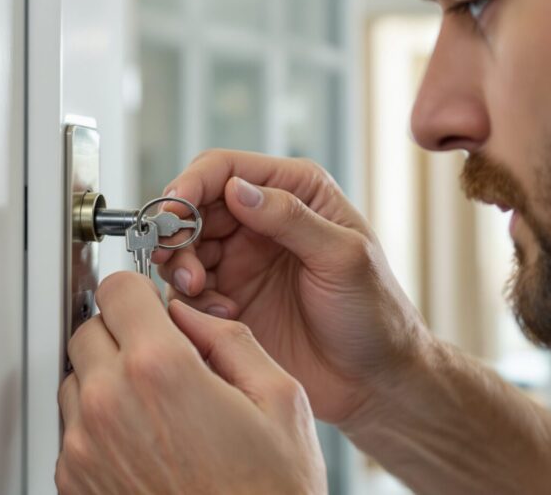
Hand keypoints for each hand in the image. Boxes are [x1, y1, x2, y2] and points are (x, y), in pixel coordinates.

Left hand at [57, 272, 326, 494]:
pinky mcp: (74, 482)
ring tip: (158, 406)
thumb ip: (230, 338)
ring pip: (76, 378)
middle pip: (89, 329)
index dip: (139, 291)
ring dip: (107, 378)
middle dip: (124, 333)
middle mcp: (110, 404)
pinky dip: (99, 423)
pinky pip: (72, 428)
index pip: (117, 288)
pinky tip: (146, 441)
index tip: (150, 302)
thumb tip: (192, 316)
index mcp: (160, 370)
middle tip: (162, 356)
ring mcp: (84, 447)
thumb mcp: (280, 400)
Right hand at [154, 150, 429, 424]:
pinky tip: (222, 315)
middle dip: (178, 229)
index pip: (226, 169)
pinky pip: (188, 290)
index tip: (175, 209)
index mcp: (295, 192)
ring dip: (180, 264)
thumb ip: (290, 217)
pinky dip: (191, 300)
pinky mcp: (228, 300)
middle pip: (194, 206)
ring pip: (184, 247)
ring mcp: (242, 261)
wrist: (373, 382)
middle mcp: (262, 220)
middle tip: (176, 259)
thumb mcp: (343, 257)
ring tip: (196, 287)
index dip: (193, 183)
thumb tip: (236, 188)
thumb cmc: (375, 314)